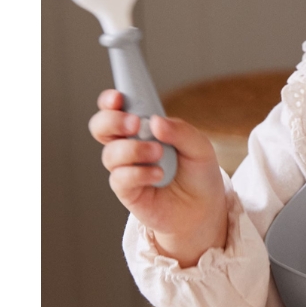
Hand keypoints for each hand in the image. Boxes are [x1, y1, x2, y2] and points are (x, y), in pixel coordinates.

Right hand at [88, 89, 227, 266]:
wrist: (204, 209)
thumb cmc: (199, 174)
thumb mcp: (200, 147)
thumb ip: (181, 131)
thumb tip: (156, 121)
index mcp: (144, 127)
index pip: (117, 108)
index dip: (110, 100)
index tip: (117, 97)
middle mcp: (129, 145)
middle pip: (101, 127)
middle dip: (112, 121)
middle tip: (135, 124)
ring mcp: (126, 168)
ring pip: (110, 154)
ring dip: (133, 150)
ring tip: (159, 154)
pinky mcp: (127, 191)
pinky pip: (120, 178)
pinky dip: (138, 173)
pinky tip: (158, 174)